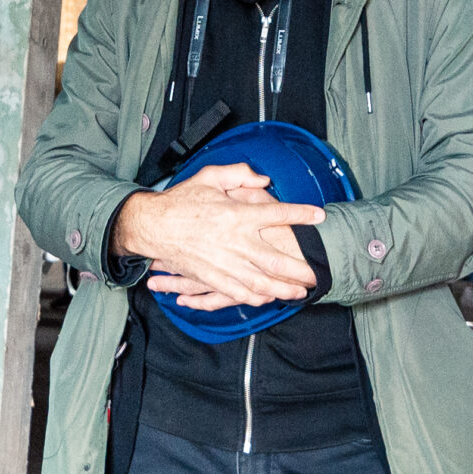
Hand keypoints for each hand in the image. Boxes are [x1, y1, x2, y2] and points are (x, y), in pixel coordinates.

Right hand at [115, 164, 321, 307]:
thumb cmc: (182, 200)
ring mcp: (224, 263)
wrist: (153, 226)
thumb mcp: (209, 176)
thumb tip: (263, 179)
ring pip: (261, 281)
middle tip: (318, 271)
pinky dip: (257, 297)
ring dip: (283, 288)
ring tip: (301, 291)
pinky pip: (238, 292)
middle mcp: (235, 241)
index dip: (301, 214)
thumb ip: (239, 174)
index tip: (319, 216)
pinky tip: (269, 299)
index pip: (277, 214)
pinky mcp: (212, 277)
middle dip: (300, 267)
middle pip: (276, 258)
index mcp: (236, 214)